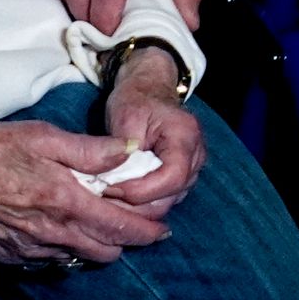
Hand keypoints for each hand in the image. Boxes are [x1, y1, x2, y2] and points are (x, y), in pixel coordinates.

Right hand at [0, 121, 169, 268]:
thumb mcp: (46, 137)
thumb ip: (91, 150)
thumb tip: (130, 152)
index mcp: (63, 202)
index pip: (119, 228)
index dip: (147, 232)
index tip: (164, 229)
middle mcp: (48, 232)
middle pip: (105, 251)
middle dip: (126, 241)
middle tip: (138, 224)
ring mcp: (26, 249)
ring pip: (78, 259)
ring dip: (98, 246)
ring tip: (106, 225)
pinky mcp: (9, 255)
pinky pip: (50, 262)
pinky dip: (67, 251)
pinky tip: (69, 231)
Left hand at [98, 46, 205, 218]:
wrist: (149, 92)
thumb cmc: (135, 102)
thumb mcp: (125, 119)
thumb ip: (123, 152)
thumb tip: (112, 183)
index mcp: (185, 136)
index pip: (172, 177)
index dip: (141, 190)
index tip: (109, 186)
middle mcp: (196, 156)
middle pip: (170, 196)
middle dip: (134, 203)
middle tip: (102, 194)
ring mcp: (191, 169)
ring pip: (166, 204)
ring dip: (136, 207)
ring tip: (108, 195)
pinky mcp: (180, 179)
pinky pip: (162, 201)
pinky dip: (140, 205)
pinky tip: (119, 195)